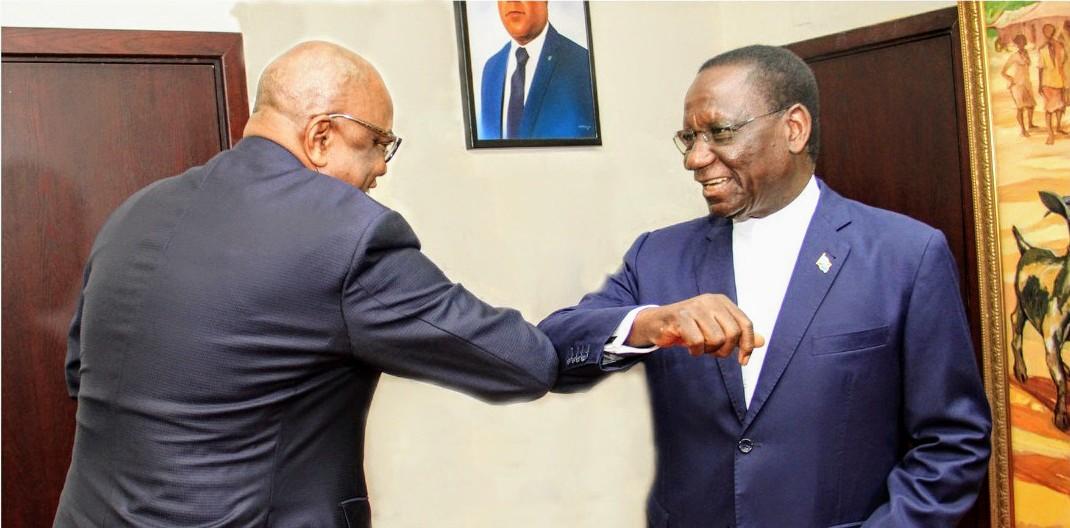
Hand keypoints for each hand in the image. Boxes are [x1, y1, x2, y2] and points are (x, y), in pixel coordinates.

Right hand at [626, 294, 764, 363]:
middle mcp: (710, 301)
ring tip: (700, 347)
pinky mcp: (680, 317)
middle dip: (724, 350)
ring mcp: (695, 307)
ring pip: (716, 339)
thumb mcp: (716, 328)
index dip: (747, 346)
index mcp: (722, 301)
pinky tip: (690, 348)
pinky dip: (695, 351)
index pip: (745, 324)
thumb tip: (762, 341)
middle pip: (732, 334)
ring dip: (708, 350)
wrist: (657, 323)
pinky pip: (697, 342)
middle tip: (712, 352)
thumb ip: (738, 334)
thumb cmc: (689, 326)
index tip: (743, 361)